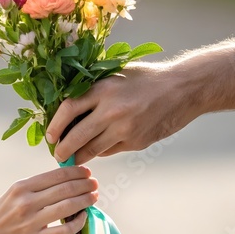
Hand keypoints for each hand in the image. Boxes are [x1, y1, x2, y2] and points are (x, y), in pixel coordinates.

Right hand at [0, 165, 97, 233]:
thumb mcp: (13, 195)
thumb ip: (36, 187)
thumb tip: (66, 179)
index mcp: (21, 187)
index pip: (56, 175)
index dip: (76, 172)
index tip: (87, 171)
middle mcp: (26, 202)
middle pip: (66, 189)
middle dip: (85, 184)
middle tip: (95, 183)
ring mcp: (31, 222)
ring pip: (68, 207)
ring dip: (85, 200)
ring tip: (94, 197)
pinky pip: (64, 230)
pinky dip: (78, 222)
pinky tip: (84, 217)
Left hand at [46, 61, 196, 163]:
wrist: (184, 89)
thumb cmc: (148, 78)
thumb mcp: (118, 74)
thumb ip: (95, 89)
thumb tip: (68, 110)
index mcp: (104, 88)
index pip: (68, 109)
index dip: (54, 125)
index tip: (50, 136)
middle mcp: (112, 110)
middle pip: (76, 136)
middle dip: (62, 150)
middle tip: (58, 155)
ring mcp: (125, 128)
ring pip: (92, 150)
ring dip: (79, 157)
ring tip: (73, 159)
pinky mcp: (137, 142)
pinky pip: (110, 151)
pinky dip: (101, 152)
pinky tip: (98, 150)